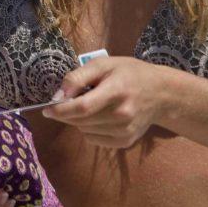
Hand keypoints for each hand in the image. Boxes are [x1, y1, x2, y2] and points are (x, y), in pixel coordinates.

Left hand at [41, 56, 168, 147]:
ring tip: (90, 105)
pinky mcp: (125, 141)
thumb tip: (58, 96)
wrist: (161, 93)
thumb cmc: (129, 73)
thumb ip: (78, 77)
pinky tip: (98, 116)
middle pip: (80, 121)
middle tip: (68, 101)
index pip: (82, 107)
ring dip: (78, 120)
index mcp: (116, 91)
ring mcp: (125, 131)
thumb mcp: (104, 64)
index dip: (60, 110)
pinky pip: (94, 139)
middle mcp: (122, 115)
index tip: (46, 109)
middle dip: (66, 113)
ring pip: (85, 131)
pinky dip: (88, 129)